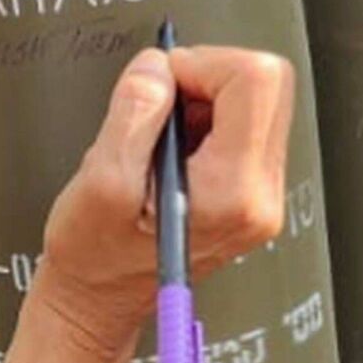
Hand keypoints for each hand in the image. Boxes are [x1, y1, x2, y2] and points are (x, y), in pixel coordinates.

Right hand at [33, 45, 294, 355]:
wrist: (100, 298)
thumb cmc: (95, 255)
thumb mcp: (101, 180)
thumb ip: (132, 115)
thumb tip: (158, 67)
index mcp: (232, 191)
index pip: (254, 81)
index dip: (200, 64)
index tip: (160, 86)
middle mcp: (259, 194)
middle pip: (267, 83)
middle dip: (205, 75)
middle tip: (159, 105)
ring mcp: (259, 193)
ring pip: (256, 98)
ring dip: (202, 97)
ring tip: (159, 136)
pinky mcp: (248, 189)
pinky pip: (242, 122)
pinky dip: (203, 116)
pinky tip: (170, 146)